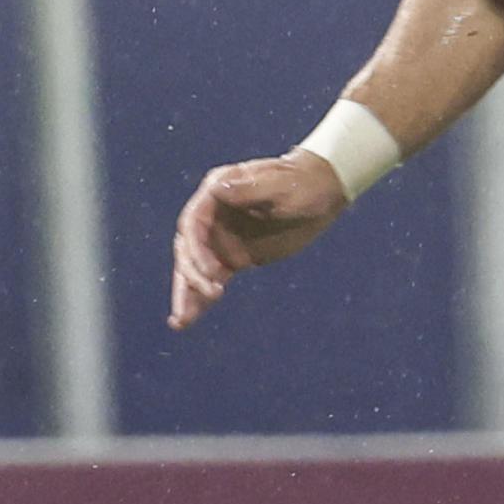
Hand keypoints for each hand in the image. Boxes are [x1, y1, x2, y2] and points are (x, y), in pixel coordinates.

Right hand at [168, 152, 349, 329]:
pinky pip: (212, 278)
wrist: (322, 191)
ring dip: (187, 293)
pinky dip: (200, 298)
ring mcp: (221, 237)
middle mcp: (213, 215)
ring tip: (181, 321)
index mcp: (218, 191)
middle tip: (213, 294)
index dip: (196, 249)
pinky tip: (188, 319)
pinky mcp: (234, 256)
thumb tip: (217, 189)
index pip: (193, 223)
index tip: (212, 272)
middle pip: (189, 248)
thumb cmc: (303, 182)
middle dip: (193, 274)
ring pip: (194, 267)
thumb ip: (250, 189)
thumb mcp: (281, 184)